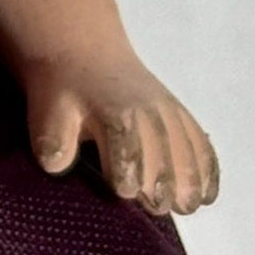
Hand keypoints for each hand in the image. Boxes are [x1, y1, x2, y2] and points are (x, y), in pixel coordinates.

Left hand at [23, 54, 219, 214]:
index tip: (123, 192)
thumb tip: (56, 165)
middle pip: (164, 156)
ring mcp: (167, 112)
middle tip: (154, 206)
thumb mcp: (47, 109)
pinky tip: (205, 194)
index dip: (127, 177)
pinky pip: (201, 143)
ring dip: (189, 183)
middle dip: (161, 188)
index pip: (127, 150)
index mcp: (113, 113)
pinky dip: (207, 169)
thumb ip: (54, 139)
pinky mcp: (179, 114)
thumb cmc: (62, 86)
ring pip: (188, 152)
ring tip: (183, 206)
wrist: (81, 48)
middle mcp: (147, 111)